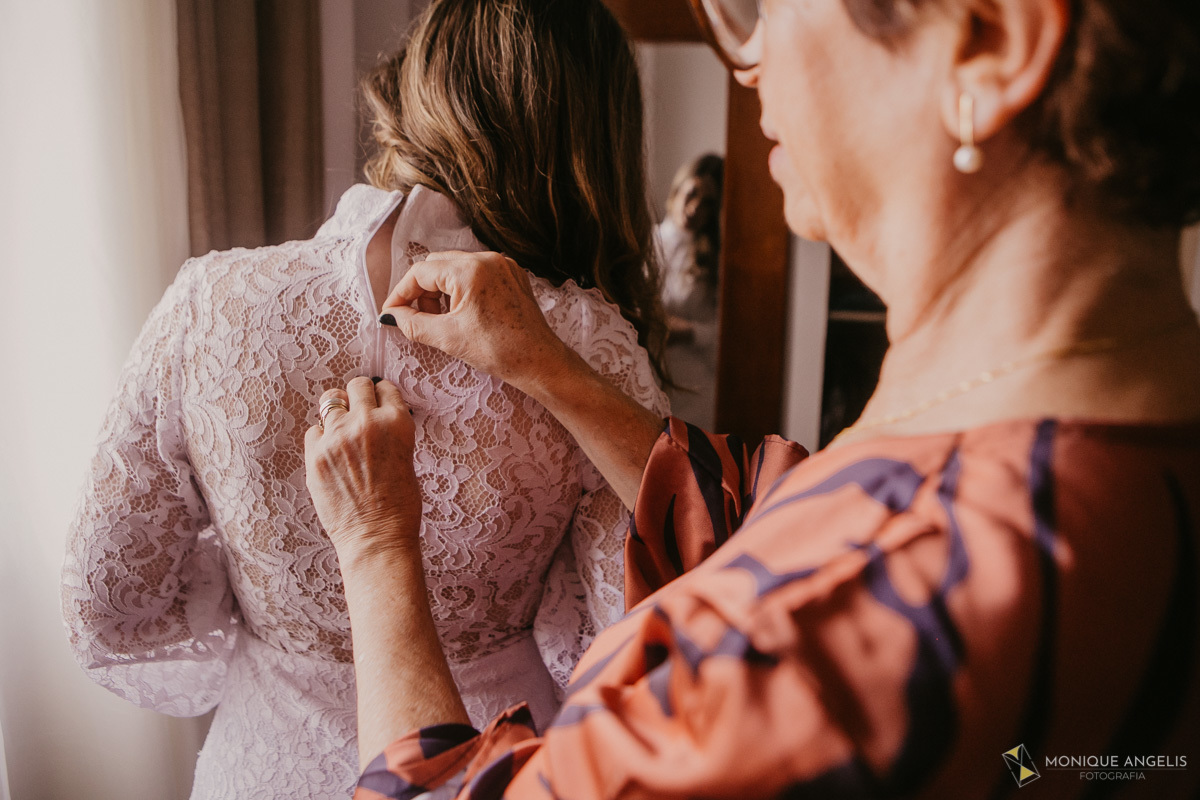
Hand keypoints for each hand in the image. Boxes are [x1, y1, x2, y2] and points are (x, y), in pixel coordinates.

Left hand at [304, 377, 421, 563]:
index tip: (376, 403)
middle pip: (356, 386)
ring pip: (330, 401)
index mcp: (397, 423)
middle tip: (358, 411)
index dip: (380, 396)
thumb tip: (373, 416)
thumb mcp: (406, 457)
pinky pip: (313, 430)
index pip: (384, 388)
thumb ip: (389, 432)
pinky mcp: (315, 455)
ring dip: (337, 412)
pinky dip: (321, 438)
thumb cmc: (399, 506)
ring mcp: (337, 437)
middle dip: (357, 396)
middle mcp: (367, 423)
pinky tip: (331, 455)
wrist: (377, 538)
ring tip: (342, 431)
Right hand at [379, 251, 572, 391]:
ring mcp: (502, 265)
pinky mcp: (511, 275)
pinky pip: (476, 274)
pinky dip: (462, 290)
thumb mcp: (448, 338)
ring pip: (455, 268)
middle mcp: (487, 259)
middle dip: (422, 291)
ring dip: (441, 291)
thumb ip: (413, 324)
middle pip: (437, 265)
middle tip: (419, 319)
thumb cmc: (500, 351)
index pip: (420, 272)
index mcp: (470, 271)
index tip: (393, 312)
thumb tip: (392, 316)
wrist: (540, 362)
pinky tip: (463, 314)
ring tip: (442, 320)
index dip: (401, 293)